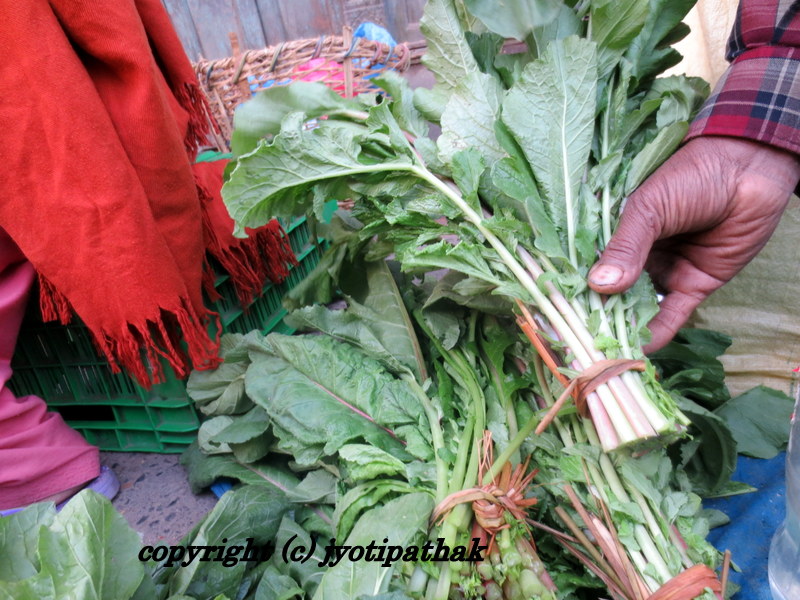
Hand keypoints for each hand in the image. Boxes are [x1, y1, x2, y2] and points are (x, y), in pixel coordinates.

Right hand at [588, 136, 799, 351]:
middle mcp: (636, 254)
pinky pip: (672, 314)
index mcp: (616, 230)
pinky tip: (641, 350)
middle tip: (577, 338)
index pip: (587, 263)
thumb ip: (625, 247)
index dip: (571, 284)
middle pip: (610, 290)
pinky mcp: (693, 285)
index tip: (554, 307)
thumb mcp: (648, 207)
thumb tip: (600, 285)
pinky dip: (658, 332)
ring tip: (605, 350)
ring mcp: (664, 270)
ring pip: (638, 306)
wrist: (749, 171)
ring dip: (624, 327)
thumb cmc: (691, 176)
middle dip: (596, 313)